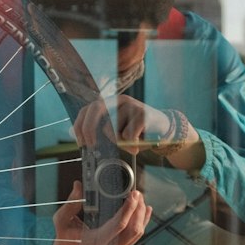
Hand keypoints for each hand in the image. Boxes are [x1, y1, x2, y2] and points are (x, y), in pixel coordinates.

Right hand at [51, 181, 152, 244]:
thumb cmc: (64, 239)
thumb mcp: (61, 220)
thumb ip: (71, 203)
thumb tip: (78, 185)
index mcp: (96, 242)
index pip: (119, 225)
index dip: (129, 209)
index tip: (133, 195)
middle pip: (133, 229)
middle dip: (138, 210)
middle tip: (137, 193)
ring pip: (137, 233)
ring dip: (141, 215)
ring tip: (140, 199)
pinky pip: (136, 236)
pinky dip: (143, 222)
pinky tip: (146, 210)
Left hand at [71, 95, 188, 149]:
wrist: (164, 130)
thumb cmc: (138, 132)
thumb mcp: (118, 131)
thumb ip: (104, 132)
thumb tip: (87, 142)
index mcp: (110, 103)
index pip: (87, 109)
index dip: (80, 125)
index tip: (81, 142)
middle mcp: (119, 100)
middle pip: (96, 109)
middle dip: (89, 129)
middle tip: (92, 145)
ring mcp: (131, 105)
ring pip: (113, 129)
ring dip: (119, 142)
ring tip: (131, 142)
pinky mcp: (143, 113)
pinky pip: (128, 135)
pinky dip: (132, 144)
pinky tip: (140, 141)